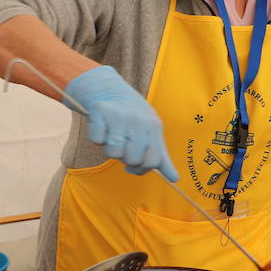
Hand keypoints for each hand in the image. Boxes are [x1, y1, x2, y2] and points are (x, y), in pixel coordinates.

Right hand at [65, 65, 177, 181]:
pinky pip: (97, 141)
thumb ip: (161, 156)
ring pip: (113, 153)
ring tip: (113, 135)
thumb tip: (174, 179)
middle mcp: (138, 121)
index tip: (137, 160)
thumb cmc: (134, 118)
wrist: (110, 91)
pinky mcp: (100, 113)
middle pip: (132, 160)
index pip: (152, 162)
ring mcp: (119, 116)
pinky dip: (97, 138)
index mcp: (154, 127)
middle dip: (126, 157)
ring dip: (110, 149)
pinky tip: (103, 127)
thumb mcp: (152, 133)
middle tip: (124, 144)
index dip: (143, 166)